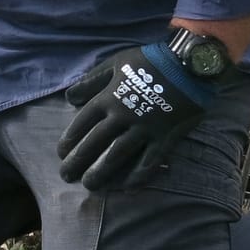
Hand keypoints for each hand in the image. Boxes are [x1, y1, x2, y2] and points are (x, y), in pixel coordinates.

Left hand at [56, 42, 215, 190]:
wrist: (188, 63)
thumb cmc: (149, 60)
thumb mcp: (115, 62)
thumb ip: (92, 80)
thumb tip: (70, 98)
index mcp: (109, 97)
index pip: (83, 122)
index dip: (70, 139)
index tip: (61, 153)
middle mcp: (122, 115)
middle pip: (95, 142)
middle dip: (78, 161)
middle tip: (66, 176)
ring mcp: (144, 128)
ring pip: (117, 154)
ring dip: (101, 171)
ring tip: (89, 186)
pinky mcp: (165, 137)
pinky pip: (150, 160)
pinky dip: (139, 176)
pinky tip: (127, 188)